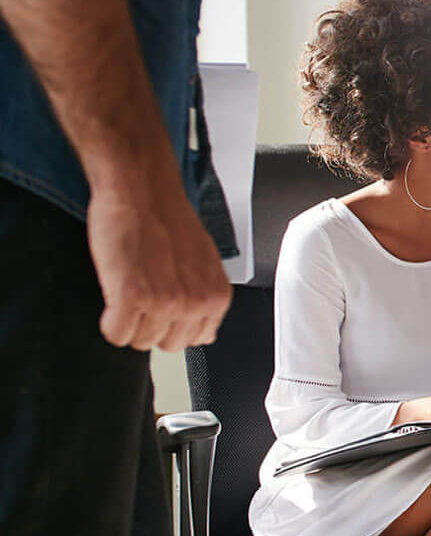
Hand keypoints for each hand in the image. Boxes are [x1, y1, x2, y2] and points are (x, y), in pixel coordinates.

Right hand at [87, 175, 230, 351]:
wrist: (142, 191)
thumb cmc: (166, 219)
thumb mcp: (204, 263)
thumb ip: (205, 298)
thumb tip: (206, 333)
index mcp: (216, 297)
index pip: (195, 340)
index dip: (173, 323)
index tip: (162, 305)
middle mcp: (195, 304)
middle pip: (166, 344)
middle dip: (150, 324)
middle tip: (142, 295)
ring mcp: (164, 303)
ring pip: (139, 341)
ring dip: (128, 320)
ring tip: (128, 288)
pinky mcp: (132, 297)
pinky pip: (116, 334)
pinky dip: (109, 321)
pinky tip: (113, 298)